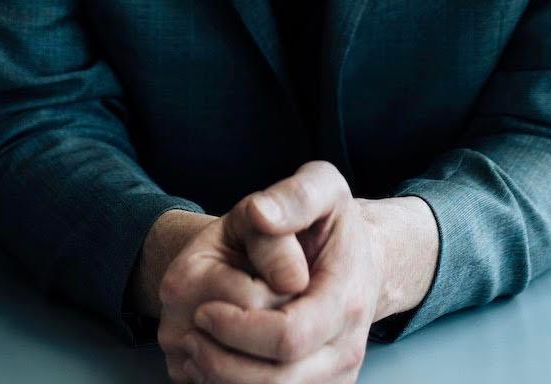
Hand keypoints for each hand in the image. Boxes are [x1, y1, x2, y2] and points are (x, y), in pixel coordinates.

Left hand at [177, 160, 382, 382]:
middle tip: (192, 332)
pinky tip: (217, 361)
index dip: (237, 329)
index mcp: (347, 299)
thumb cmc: (331, 224)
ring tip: (198, 347)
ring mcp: (335, 379)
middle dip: (222, 360)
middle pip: (276, 383)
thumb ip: (294, 196)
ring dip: (222, 380)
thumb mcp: (322, 186)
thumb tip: (262, 214)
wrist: (358, 262)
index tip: (203, 309)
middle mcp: (346, 350)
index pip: (288, 336)